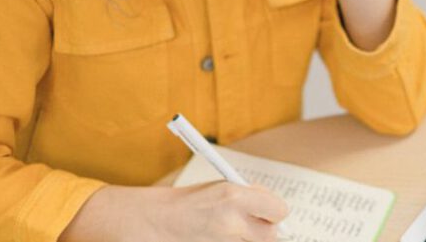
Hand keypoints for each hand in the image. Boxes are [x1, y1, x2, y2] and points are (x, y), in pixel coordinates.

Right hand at [59, 182, 289, 241]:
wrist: (146, 222)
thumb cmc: (183, 203)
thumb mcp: (218, 189)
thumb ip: (246, 197)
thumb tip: (273, 208)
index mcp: (234, 197)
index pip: (279, 210)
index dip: (273, 212)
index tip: (268, 213)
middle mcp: (233, 222)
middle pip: (272, 236)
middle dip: (262, 231)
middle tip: (245, 228)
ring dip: (243, 240)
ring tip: (220, 233)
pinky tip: (212, 239)